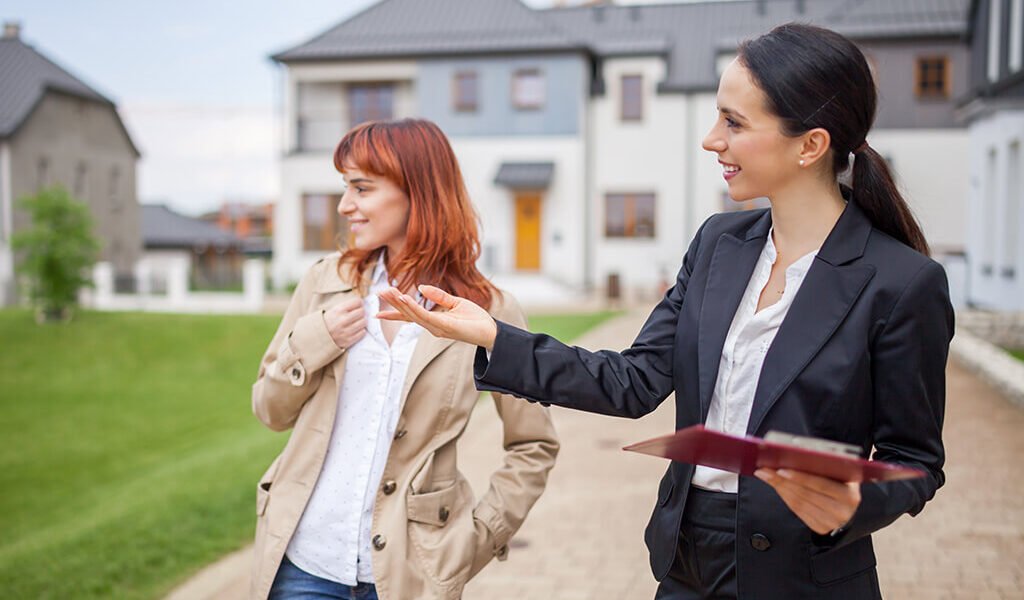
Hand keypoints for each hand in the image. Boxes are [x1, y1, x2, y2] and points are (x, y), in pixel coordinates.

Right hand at [323, 297, 365, 349]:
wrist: (318, 337)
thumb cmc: (328, 322)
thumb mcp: (334, 310)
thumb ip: (346, 306)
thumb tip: (361, 303)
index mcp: (338, 310)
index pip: (357, 302)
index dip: (360, 302)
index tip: (359, 304)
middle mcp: (343, 320)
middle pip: (362, 311)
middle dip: (361, 312)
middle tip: (358, 313)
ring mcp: (346, 331)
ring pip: (364, 322)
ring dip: (362, 321)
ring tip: (357, 321)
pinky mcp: (348, 340)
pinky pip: (362, 333)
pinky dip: (361, 330)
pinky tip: (356, 329)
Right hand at [377, 285, 497, 350]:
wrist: (490, 330)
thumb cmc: (475, 319)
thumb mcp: (456, 303)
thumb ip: (438, 296)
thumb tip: (421, 287)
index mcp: (433, 320)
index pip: (410, 316)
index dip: (394, 313)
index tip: (377, 312)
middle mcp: (431, 326)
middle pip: (408, 314)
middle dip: (393, 304)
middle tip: (379, 292)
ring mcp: (436, 328)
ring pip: (413, 314)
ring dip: (400, 303)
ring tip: (388, 292)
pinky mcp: (443, 326)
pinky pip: (425, 315)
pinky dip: (413, 307)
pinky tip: (404, 298)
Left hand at [754, 468, 860, 534]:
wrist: (851, 507)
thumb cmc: (842, 482)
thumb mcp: (841, 472)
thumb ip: (825, 463)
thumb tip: (795, 451)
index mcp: (849, 495)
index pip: (821, 484)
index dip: (800, 477)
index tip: (780, 469)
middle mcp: (842, 512)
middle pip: (805, 494)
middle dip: (782, 481)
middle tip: (764, 470)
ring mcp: (831, 522)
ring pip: (798, 503)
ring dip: (779, 487)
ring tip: (764, 474)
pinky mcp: (820, 528)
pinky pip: (797, 511)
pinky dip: (784, 496)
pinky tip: (775, 485)